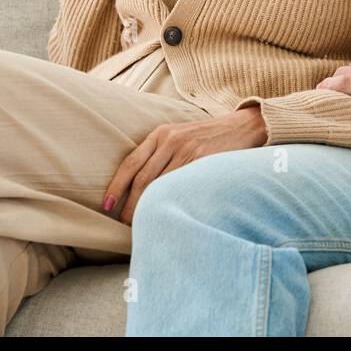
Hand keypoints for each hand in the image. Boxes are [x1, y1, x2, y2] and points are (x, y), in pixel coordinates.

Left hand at [103, 107, 267, 224]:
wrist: (243, 126)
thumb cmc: (208, 137)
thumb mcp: (180, 135)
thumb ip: (160, 154)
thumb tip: (138, 186)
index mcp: (160, 134)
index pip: (131, 163)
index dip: (116, 186)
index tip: (107, 205)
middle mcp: (171, 140)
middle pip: (142, 180)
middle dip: (131, 205)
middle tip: (126, 223)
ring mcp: (188, 151)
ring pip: (160, 187)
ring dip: (149, 208)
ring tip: (144, 224)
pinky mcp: (203, 161)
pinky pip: (181, 187)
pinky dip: (172, 203)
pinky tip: (169, 214)